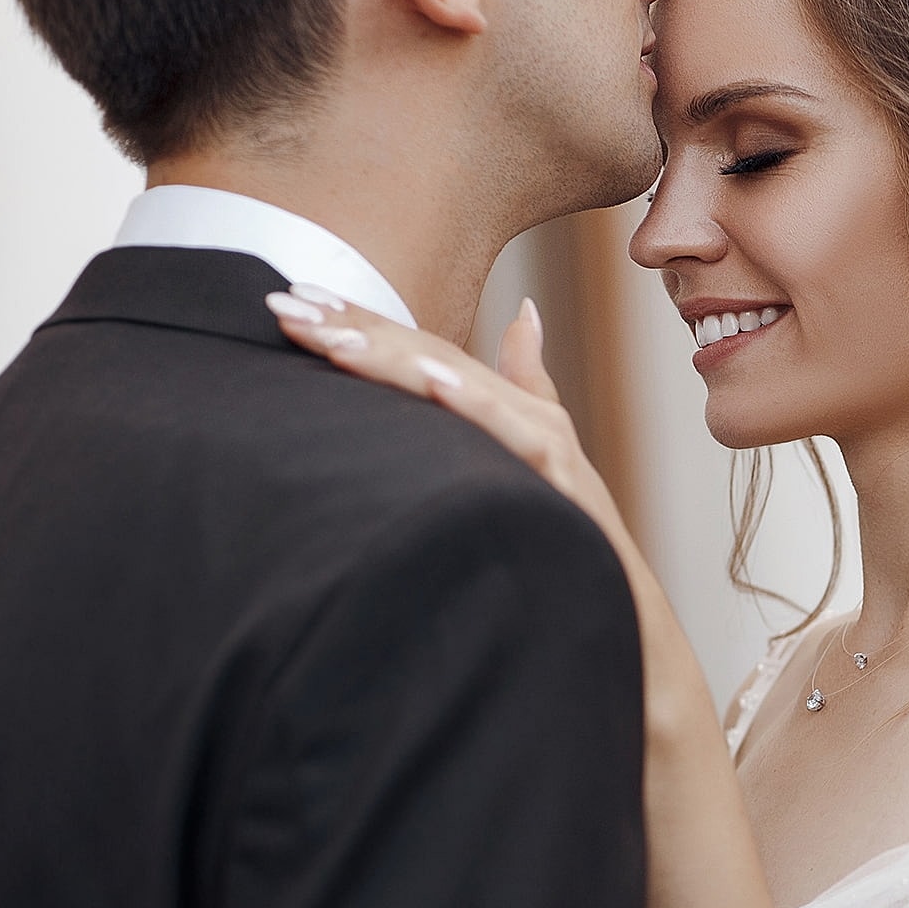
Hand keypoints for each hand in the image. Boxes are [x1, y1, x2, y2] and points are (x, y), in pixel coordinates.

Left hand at [265, 286, 632, 563]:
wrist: (625, 610)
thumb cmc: (575, 541)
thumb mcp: (540, 455)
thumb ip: (525, 384)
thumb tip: (525, 312)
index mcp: (509, 410)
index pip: (424, 352)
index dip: (361, 321)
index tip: (293, 297)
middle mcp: (527, 416)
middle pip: (432, 357)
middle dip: (356, 328)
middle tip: (284, 303)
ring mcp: (547, 446)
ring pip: (461, 387)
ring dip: (394, 359)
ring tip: (332, 337)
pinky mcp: (562, 481)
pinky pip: (512, 437)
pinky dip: (473, 405)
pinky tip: (430, 380)